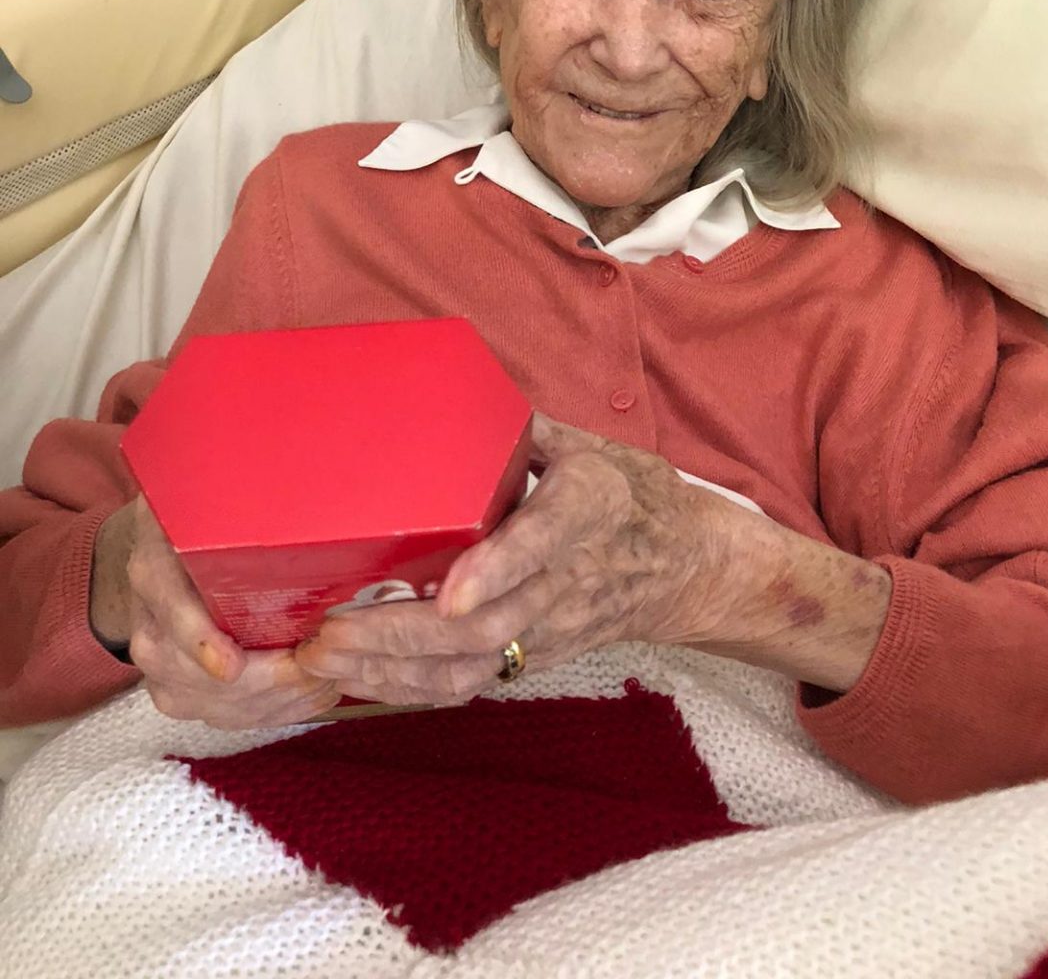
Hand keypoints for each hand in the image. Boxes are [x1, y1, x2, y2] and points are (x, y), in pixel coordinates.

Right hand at [90, 497, 341, 728]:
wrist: (156, 552)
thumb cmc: (197, 520)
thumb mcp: (205, 496)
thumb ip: (235, 495)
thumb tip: (298, 487)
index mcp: (155, 570)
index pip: (171, 612)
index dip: (200, 641)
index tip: (231, 665)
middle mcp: (150, 626)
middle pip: (201, 677)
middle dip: (268, 681)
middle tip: (324, 665)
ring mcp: (160, 667)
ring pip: (217, 706)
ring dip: (278, 702)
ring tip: (329, 680)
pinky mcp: (178, 693)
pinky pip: (224, 720)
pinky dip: (272, 714)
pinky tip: (311, 698)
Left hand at [294, 417, 727, 705]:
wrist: (687, 564)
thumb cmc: (629, 493)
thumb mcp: (590, 446)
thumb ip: (523, 430)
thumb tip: (452, 395)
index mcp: (584, 508)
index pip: (539, 543)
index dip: (493, 571)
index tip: (445, 594)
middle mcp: (566, 578)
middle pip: (485, 624)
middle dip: (401, 635)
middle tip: (330, 631)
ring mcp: (550, 627)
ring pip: (470, 666)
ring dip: (392, 671)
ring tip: (323, 658)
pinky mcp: (535, 657)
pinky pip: (470, 683)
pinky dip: (409, 688)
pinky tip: (356, 677)